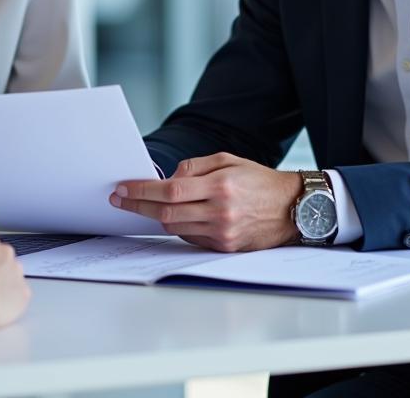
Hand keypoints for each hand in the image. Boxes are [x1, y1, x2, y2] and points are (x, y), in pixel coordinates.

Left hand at [110, 152, 302, 251]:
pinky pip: (190, 238)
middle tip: (119, 199)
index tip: (122, 188)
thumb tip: (168, 177)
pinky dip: (177, 226)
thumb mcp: (228, 160)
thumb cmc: (258, 180)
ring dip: (154, 218)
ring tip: (140, 206)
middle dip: (138, 206)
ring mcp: (222, 234)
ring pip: (175, 228)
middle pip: (166, 214)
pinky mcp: (224, 248)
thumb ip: (195, 166)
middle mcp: (220, 212)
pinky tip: (171, 217)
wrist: (290, 208)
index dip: (142, 191)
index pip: (170, 191)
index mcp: (220, 186)